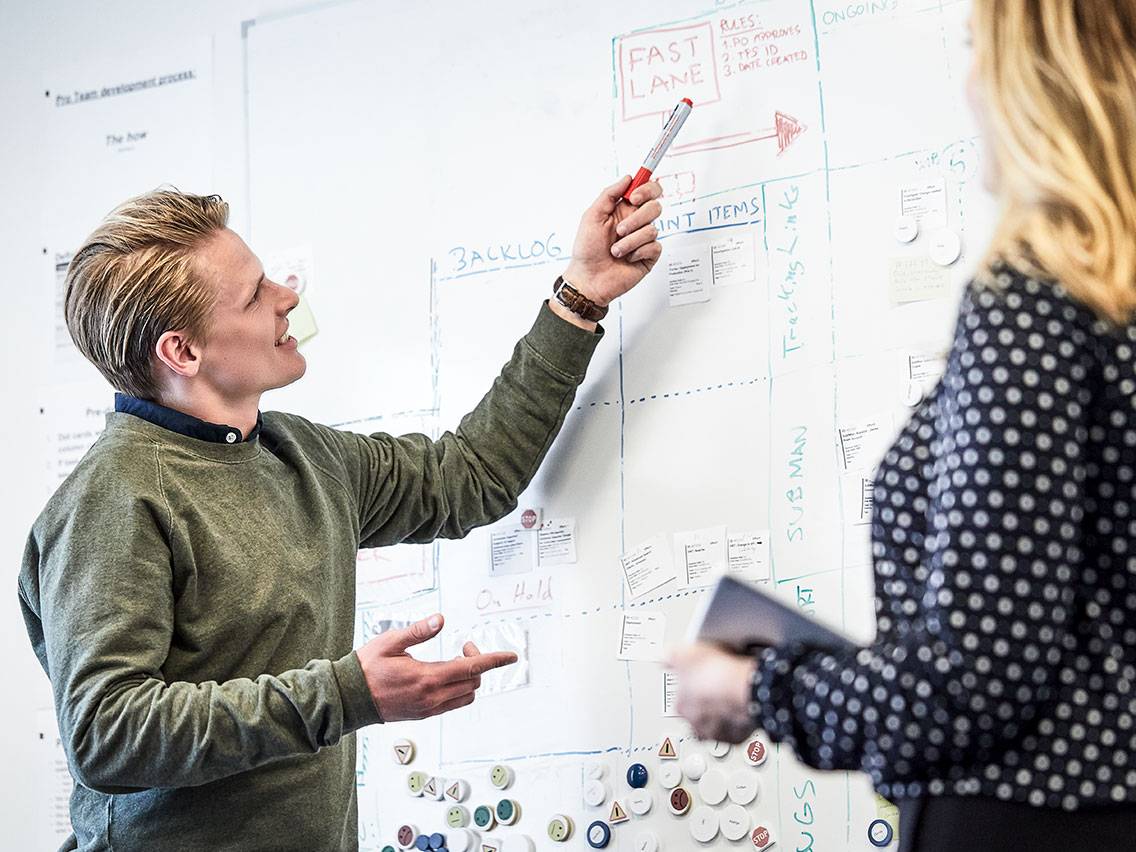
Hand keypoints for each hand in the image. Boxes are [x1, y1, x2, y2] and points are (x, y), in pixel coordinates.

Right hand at [356, 613, 516, 721]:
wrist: (348, 699)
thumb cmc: (366, 668)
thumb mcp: (390, 642)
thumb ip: (418, 631)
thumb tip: (441, 619)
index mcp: (426, 678)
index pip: (471, 669)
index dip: (494, 660)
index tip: (511, 656)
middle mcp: (431, 697)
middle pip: (473, 683)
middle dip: (478, 664)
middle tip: (464, 646)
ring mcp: (428, 709)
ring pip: (466, 696)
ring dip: (469, 679)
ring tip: (454, 661)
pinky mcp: (423, 715)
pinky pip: (453, 704)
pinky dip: (459, 689)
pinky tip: (445, 675)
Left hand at [561, 175, 663, 306]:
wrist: (589, 278)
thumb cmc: (587, 250)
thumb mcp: (592, 216)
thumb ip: (610, 194)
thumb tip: (628, 178)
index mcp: (623, 210)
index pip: (647, 191)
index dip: (646, 189)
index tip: (634, 197)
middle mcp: (636, 223)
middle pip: (655, 207)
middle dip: (636, 219)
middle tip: (619, 230)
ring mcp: (643, 240)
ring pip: (652, 229)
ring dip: (630, 241)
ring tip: (615, 251)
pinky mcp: (649, 256)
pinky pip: (654, 246)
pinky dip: (637, 252)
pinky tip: (627, 259)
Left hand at [667, 642, 757, 743]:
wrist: (744, 688)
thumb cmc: (714, 674)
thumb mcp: (685, 653)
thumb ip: (671, 656)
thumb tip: (665, 657)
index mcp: (681, 705)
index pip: (680, 698)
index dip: (690, 686)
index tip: (699, 678)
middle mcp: (696, 724)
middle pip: (697, 714)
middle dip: (705, 703)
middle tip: (715, 687)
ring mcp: (717, 732)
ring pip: (716, 724)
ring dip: (721, 713)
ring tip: (729, 696)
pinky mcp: (736, 736)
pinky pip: (735, 729)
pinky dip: (737, 720)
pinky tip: (741, 706)